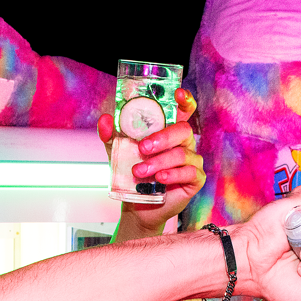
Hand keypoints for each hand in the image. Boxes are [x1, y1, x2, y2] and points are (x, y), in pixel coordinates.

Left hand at [100, 88, 204, 237]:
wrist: (137, 206)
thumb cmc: (133, 175)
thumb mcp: (119, 153)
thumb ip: (112, 136)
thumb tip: (105, 120)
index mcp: (169, 130)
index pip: (183, 110)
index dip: (184, 100)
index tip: (177, 94)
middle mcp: (184, 143)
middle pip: (183, 130)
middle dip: (162, 137)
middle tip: (142, 148)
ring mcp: (192, 161)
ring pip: (182, 154)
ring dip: (158, 162)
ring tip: (139, 172)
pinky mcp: (195, 179)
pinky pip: (188, 172)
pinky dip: (172, 175)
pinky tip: (160, 179)